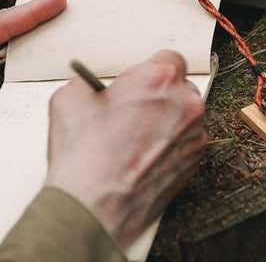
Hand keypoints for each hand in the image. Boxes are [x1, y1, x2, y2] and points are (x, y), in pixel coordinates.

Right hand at [45, 50, 206, 248]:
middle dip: (159, 94)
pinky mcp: (195, 162)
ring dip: (166, 119)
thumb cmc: (85, 155)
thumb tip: (95, 88)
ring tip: (136, 136)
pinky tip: (143, 154)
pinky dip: (170, 143)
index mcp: (158, 78)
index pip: (170, 58)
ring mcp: (194, 134)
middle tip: (134, 108)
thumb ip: (91, 83)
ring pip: (183, 115)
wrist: (92, 207)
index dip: (152, 69)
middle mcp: (185, 103)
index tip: (142, 79)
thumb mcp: (70, 97)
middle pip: (179, 86)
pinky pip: (186, 141)